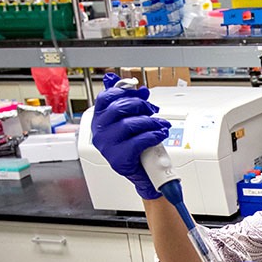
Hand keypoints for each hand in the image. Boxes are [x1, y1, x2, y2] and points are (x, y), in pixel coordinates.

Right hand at [90, 73, 170, 199]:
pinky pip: (138, 141)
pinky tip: (160, 134)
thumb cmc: (138, 148)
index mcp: (99, 120)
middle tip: (153, 110)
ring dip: (151, 122)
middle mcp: (99, 133)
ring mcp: (107, 146)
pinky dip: (153, 136)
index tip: (141, 92)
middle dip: (141, 106)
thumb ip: (133, 104)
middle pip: (119, 109)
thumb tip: (139, 88)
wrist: (145, 174)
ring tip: (161, 125)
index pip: (106, 98)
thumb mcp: (134, 122)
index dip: (125, 91)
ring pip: (130, 125)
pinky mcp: (118, 159)